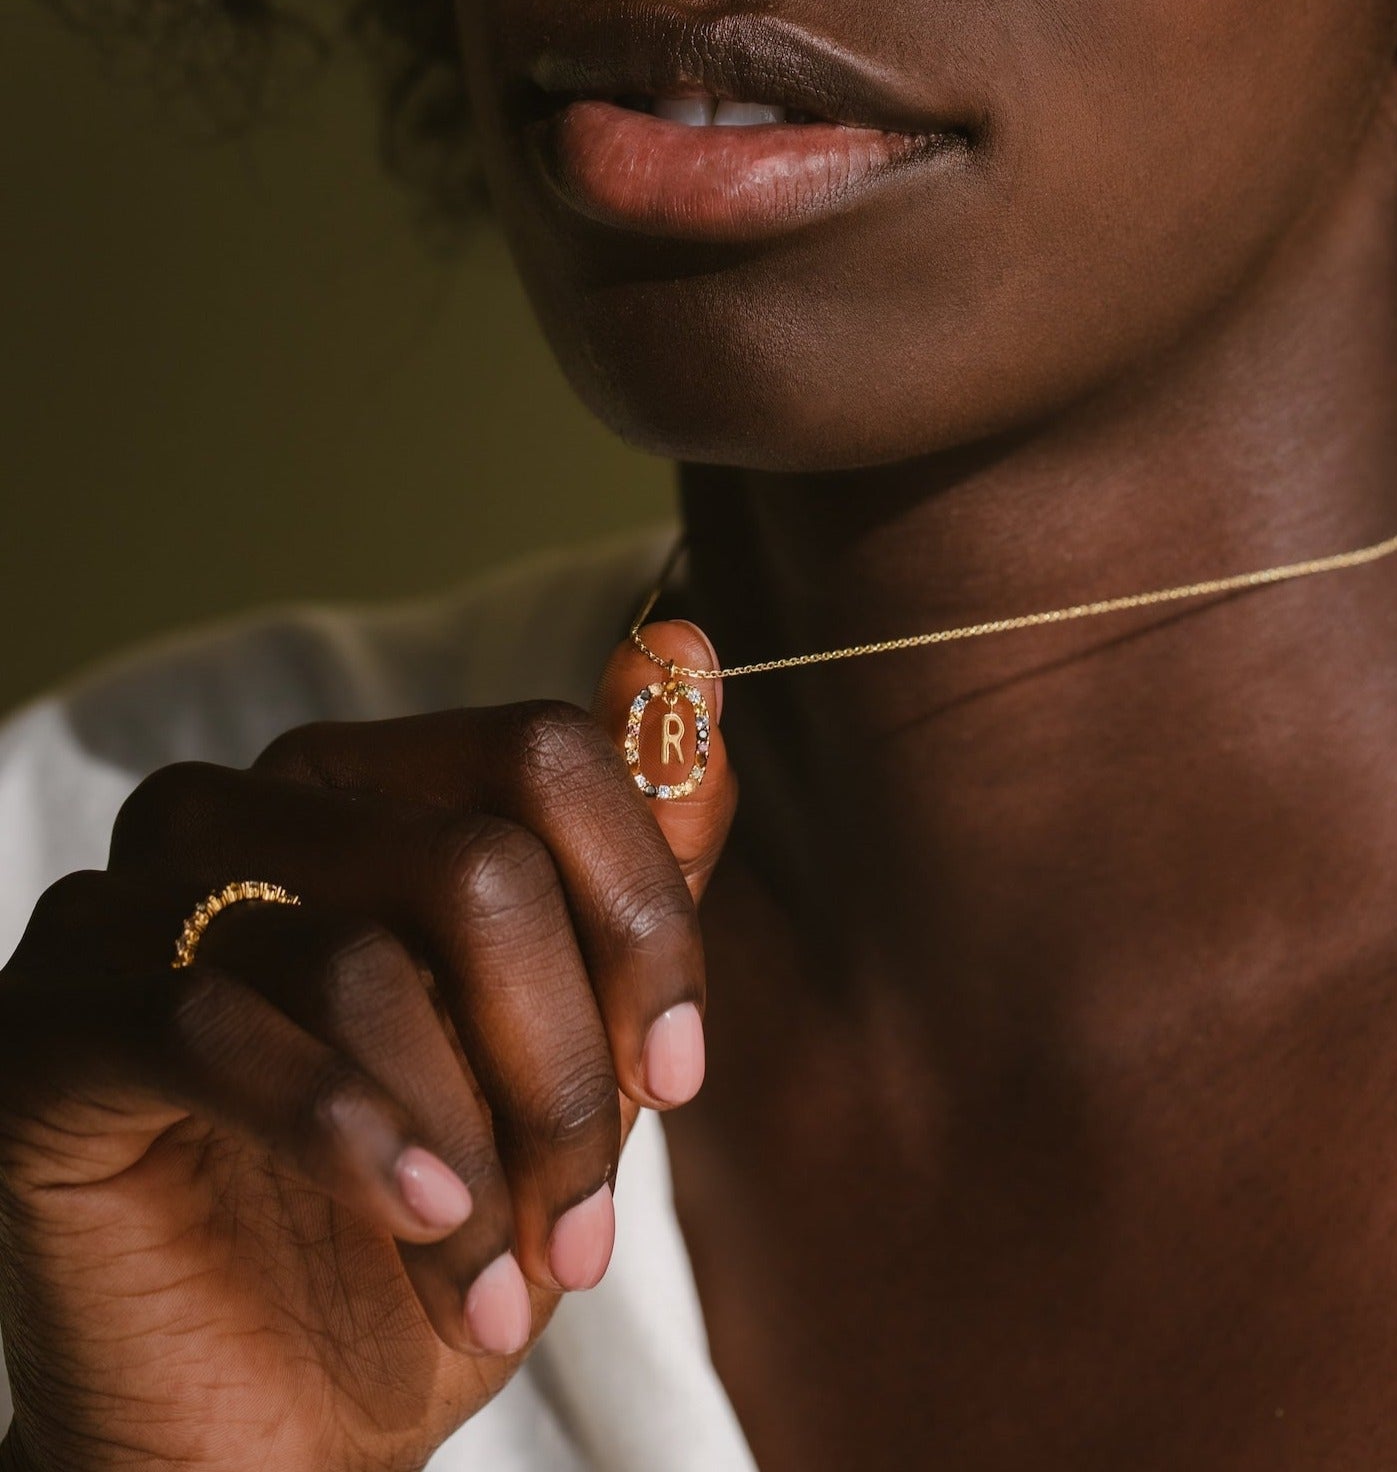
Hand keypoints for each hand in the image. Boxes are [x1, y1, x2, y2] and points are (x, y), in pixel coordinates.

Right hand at [0, 621, 734, 1471]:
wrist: (278, 1405)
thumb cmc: (441, 1210)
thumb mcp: (574, 1039)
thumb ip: (632, 853)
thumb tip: (686, 648)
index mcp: (368, 791)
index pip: (543, 754)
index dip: (643, 918)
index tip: (680, 1071)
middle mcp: (244, 813)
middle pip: (475, 863)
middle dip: (566, 1066)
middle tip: (588, 1225)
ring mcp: (129, 908)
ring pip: (366, 963)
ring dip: (477, 1146)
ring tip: (512, 1272)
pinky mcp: (51, 1025)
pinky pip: (221, 1031)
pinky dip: (356, 1139)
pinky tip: (423, 1220)